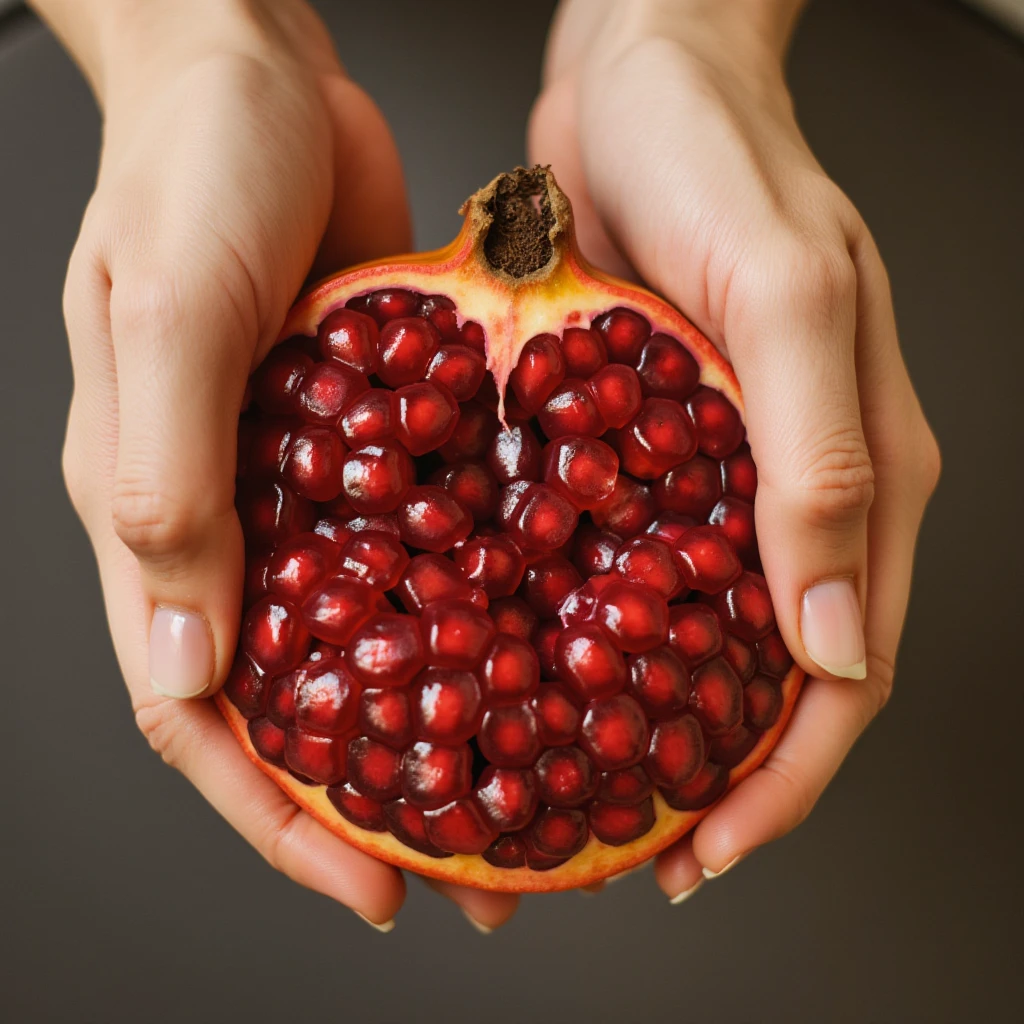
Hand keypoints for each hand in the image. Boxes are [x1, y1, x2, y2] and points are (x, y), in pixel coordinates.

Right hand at [42, 0, 516, 931]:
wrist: (251, 66)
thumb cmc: (189, 168)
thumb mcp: (168, 317)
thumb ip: (170, 487)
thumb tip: (181, 659)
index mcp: (159, 515)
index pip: (202, 714)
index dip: (274, 815)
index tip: (363, 882)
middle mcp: (237, 516)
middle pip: (306, 696)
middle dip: (378, 791)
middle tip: (471, 865)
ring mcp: (314, 480)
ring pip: (377, 630)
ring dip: (444, 709)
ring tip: (529, 775)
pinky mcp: (380, 430)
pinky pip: (429, 538)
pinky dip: (478, 596)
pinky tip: (547, 628)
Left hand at [530, 0, 939, 897]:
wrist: (637, 79)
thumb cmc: (721, 159)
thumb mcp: (787, 295)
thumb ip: (819, 462)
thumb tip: (834, 635)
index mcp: (854, 470)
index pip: (840, 670)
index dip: (784, 775)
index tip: (710, 846)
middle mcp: (787, 487)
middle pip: (765, 672)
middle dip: (708, 771)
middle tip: (633, 846)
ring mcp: (710, 472)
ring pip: (690, 630)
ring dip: (643, 715)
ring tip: (574, 781)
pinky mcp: (639, 445)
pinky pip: (623, 559)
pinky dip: (588, 626)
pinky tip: (531, 659)